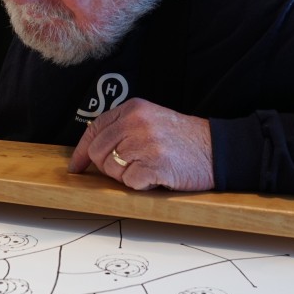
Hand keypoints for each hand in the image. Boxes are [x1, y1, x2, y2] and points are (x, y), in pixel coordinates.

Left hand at [67, 98, 213, 191]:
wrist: (217, 149)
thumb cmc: (184, 139)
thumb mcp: (152, 120)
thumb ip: (124, 128)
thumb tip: (92, 150)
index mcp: (134, 108)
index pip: (95, 129)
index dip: (81, 151)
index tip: (76, 166)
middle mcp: (136, 122)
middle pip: (98, 152)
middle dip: (107, 166)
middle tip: (128, 169)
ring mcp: (145, 143)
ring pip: (111, 169)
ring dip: (126, 176)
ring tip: (148, 168)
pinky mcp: (154, 164)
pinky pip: (129, 182)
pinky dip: (140, 184)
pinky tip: (156, 176)